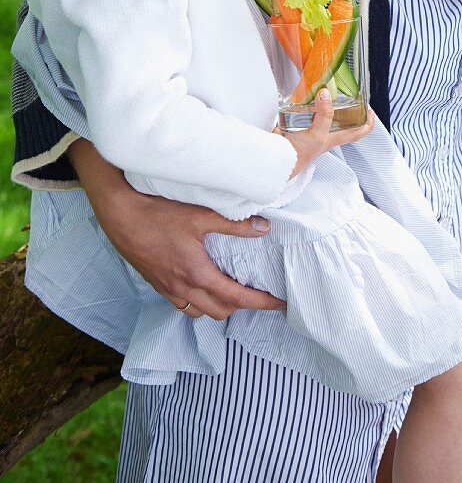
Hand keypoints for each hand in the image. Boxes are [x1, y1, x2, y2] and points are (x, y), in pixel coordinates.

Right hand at [68, 139, 284, 319]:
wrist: (119, 214)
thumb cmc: (158, 213)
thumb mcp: (201, 215)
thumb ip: (235, 224)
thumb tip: (264, 228)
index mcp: (197, 275)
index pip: (237, 298)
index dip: (260, 303)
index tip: (278, 305)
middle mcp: (183, 288)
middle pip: (219, 311)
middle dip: (240, 306)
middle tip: (255, 293)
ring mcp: (166, 288)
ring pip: (198, 311)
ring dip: (217, 305)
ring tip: (229, 289)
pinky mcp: (155, 283)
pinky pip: (181, 303)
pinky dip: (196, 300)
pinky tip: (199, 283)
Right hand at [279, 89, 374, 177]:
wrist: (276, 160)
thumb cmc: (298, 156)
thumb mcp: (317, 134)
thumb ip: (324, 115)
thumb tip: (326, 94)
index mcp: (333, 139)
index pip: (357, 133)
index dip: (367, 123)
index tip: (370, 111)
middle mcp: (323, 135)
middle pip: (340, 123)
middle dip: (345, 109)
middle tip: (346, 95)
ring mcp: (309, 131)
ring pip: (321, 116)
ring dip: (323, 105)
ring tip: (325, 91)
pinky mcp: (295, 127)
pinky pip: (303, 114)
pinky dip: (304, 106)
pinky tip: (302, 98)